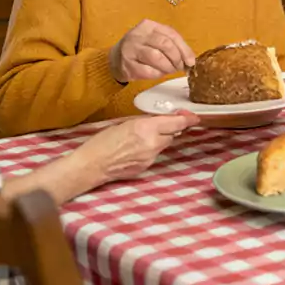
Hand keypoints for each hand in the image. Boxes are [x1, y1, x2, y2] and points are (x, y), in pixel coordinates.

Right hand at [77, 112, 199, 182]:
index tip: (193, 117)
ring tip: (143, 136)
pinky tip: (136, 148)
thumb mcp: (126, 123)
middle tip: (163, 123)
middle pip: (172, 134)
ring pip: (164, 145)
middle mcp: (152, 144)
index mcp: (146, 128)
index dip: (187, 119)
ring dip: (160, 139)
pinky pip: (155, 154)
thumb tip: (160, 120)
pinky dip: (151, 149)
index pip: (176, 124)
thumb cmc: (103, 141)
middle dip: (170, 128)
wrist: (92, 165)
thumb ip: (146, 121)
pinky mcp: (146, 167)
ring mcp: (150, 158)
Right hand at [109, 19, 195, 82]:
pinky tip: (158, 73)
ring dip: (168, 67)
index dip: (184, 49)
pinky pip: (148, 71)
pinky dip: (158, 74)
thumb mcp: (156, 40)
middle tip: (180, 67)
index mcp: (148, 25)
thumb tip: (190, 60)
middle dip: (176, 58)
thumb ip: (173, 45)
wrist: (116, 59)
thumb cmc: (142, 49)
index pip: (171, 34)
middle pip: (165, 45)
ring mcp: (131, 49)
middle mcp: (138, 35)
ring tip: (170, 70)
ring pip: (157, 57)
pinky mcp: (127, 65)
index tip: (191, 61)